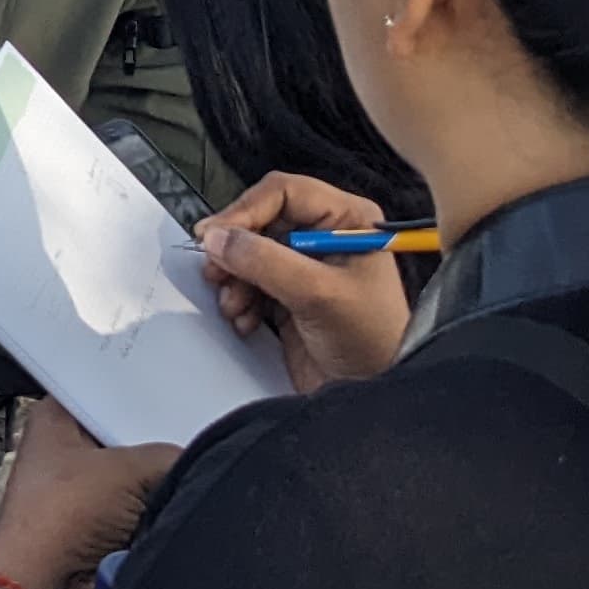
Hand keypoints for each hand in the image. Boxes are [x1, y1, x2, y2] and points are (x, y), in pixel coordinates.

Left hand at [0, 398, 178, 588]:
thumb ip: (166, 455)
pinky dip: (146, 518)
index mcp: (54, 420)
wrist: (47, 584)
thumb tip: (187, 460)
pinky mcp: (94, 529)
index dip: (137, 397)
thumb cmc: (52, 521)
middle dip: (148, 450)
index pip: (103, 393)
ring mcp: (79, 494)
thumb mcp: (127, 469)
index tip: (168, 399)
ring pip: (132, 481)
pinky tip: (151, 515)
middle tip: (170, 450)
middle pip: (123, 439)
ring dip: (148, 489)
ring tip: (155, 489)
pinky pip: (134, 514)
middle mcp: (63, 455)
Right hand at [195, 171, 415, 392]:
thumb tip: (219, 238)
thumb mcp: (319, 294)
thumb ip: (266, 262)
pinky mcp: (290, 297)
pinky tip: (245, 319)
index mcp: (346, 219)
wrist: (374, 395)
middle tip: (215, 270)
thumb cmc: (372, 341)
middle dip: (236, 250)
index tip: (215, 235)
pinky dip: (240, 299)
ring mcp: (306, 268)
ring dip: (235, 279)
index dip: (245, 210)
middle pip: (261, 222)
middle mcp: (325, 237)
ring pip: (250, 254)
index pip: (283, 193)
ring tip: (235, 303)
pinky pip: (250, 283)